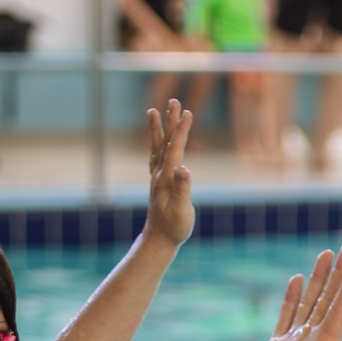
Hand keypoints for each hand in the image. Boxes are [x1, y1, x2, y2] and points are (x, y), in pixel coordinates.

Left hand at [143, 99, 195, 247]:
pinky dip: (156, 143)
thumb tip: (183, 168)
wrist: (158, 240)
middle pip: (164, 142)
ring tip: (154, 110)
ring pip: (157, 146)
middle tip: (173, 100)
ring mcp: (156, 177)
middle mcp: (159, 174)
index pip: (174, 148)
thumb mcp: (181, 210)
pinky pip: (156, 156)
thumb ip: (183, 189)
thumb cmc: (173, 227)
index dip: (181, 130)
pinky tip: (157, 139)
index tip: (187, 111)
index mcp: (166, 178)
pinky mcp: (158, 182)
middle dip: (170, 121)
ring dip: (158, 128)